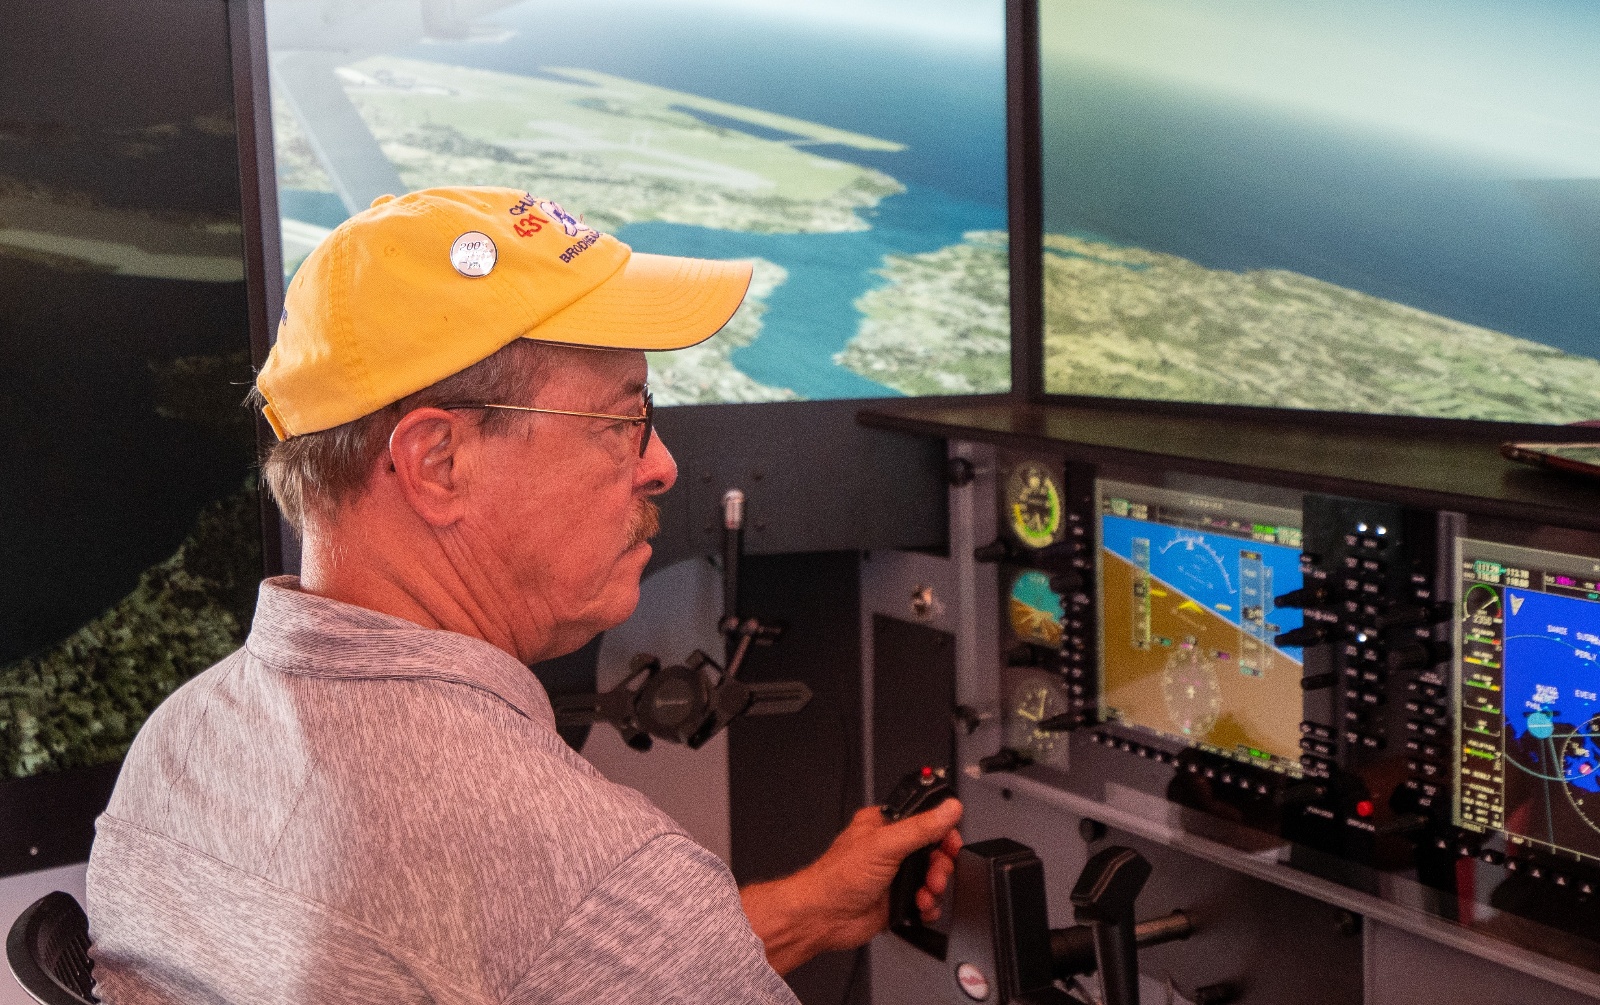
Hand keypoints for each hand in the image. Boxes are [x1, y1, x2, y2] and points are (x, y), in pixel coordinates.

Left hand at [741, 799, 962, 974]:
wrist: (823, 918)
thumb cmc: (837, 877)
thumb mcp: (884, 844)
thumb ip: (920, 827)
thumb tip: (948, 808)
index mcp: (884, 825)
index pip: (925, 819)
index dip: (943, 831)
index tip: (951, 843)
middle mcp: (891, 848)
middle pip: (934, 850)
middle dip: (941, 864)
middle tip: (935, 873)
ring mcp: (895, 875)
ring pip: (933, 877)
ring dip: (935, 887)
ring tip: (926, 893)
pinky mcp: (898, 900)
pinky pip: (927, 901)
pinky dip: (929, 906)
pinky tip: (920, 906)